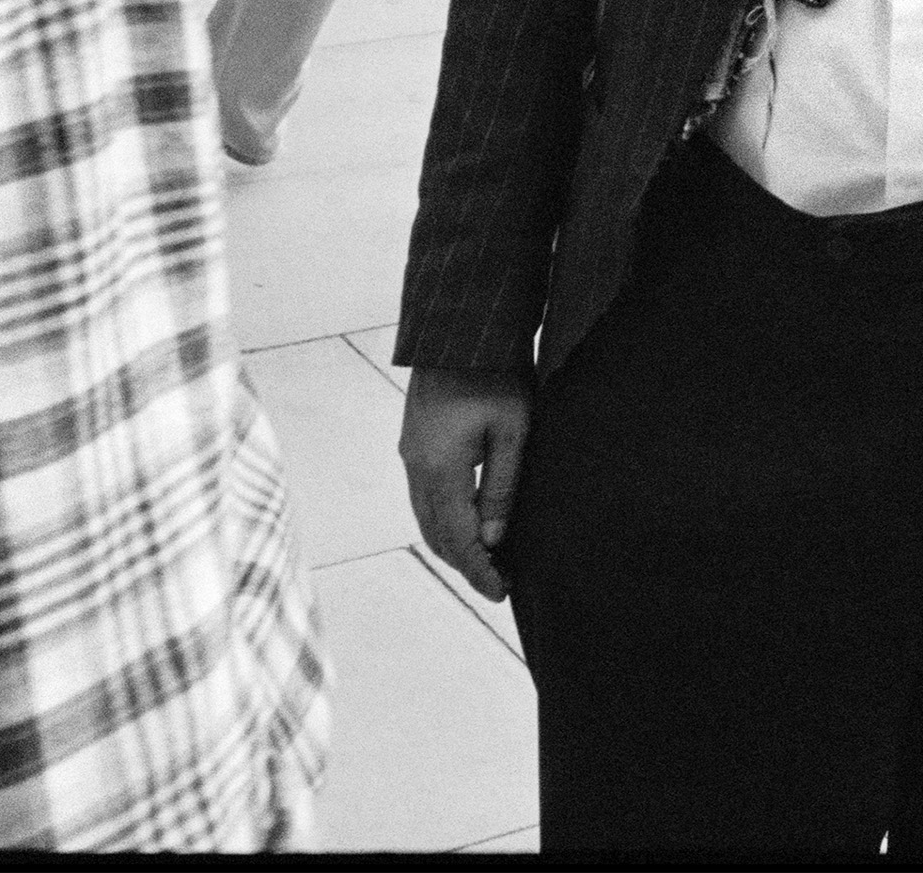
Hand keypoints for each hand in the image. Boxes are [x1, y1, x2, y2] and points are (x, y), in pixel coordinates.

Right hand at [401, 368, 533, 601]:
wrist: (461, 332)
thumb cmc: (496, 375)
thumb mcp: (513, 431)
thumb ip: (501, 487)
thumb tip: (494, 538)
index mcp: (439, 468)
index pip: (458, 537)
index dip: (479, 569)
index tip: (502, 592)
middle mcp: (415, 467)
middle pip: (435, 535)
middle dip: (465, 564)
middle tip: (497, 584)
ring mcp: (410, 455)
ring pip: (426, 518)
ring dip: (453, 544)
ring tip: (487, 560)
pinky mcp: (413, 444)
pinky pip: (424, 498)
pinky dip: (444, 520)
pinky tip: (469, 524)